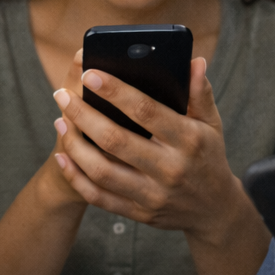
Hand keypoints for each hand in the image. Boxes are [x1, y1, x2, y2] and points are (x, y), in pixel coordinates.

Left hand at [51, 56, 252, 243]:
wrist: (215, 211)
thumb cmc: (208, 157)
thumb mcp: (211, 124)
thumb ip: (200, 93)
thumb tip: (194, 61)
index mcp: (188, 140)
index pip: (147, 111)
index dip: (116, 91)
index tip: (91, 74)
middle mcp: (170, 169)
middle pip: (116, 140)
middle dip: (83, 114)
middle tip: (62, 94)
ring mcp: (153, 195)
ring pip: (102, 171)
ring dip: (74, 144)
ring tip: (60, 120)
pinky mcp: (139, 213)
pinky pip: (99, 197)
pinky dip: (76, 177)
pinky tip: (63, 156)